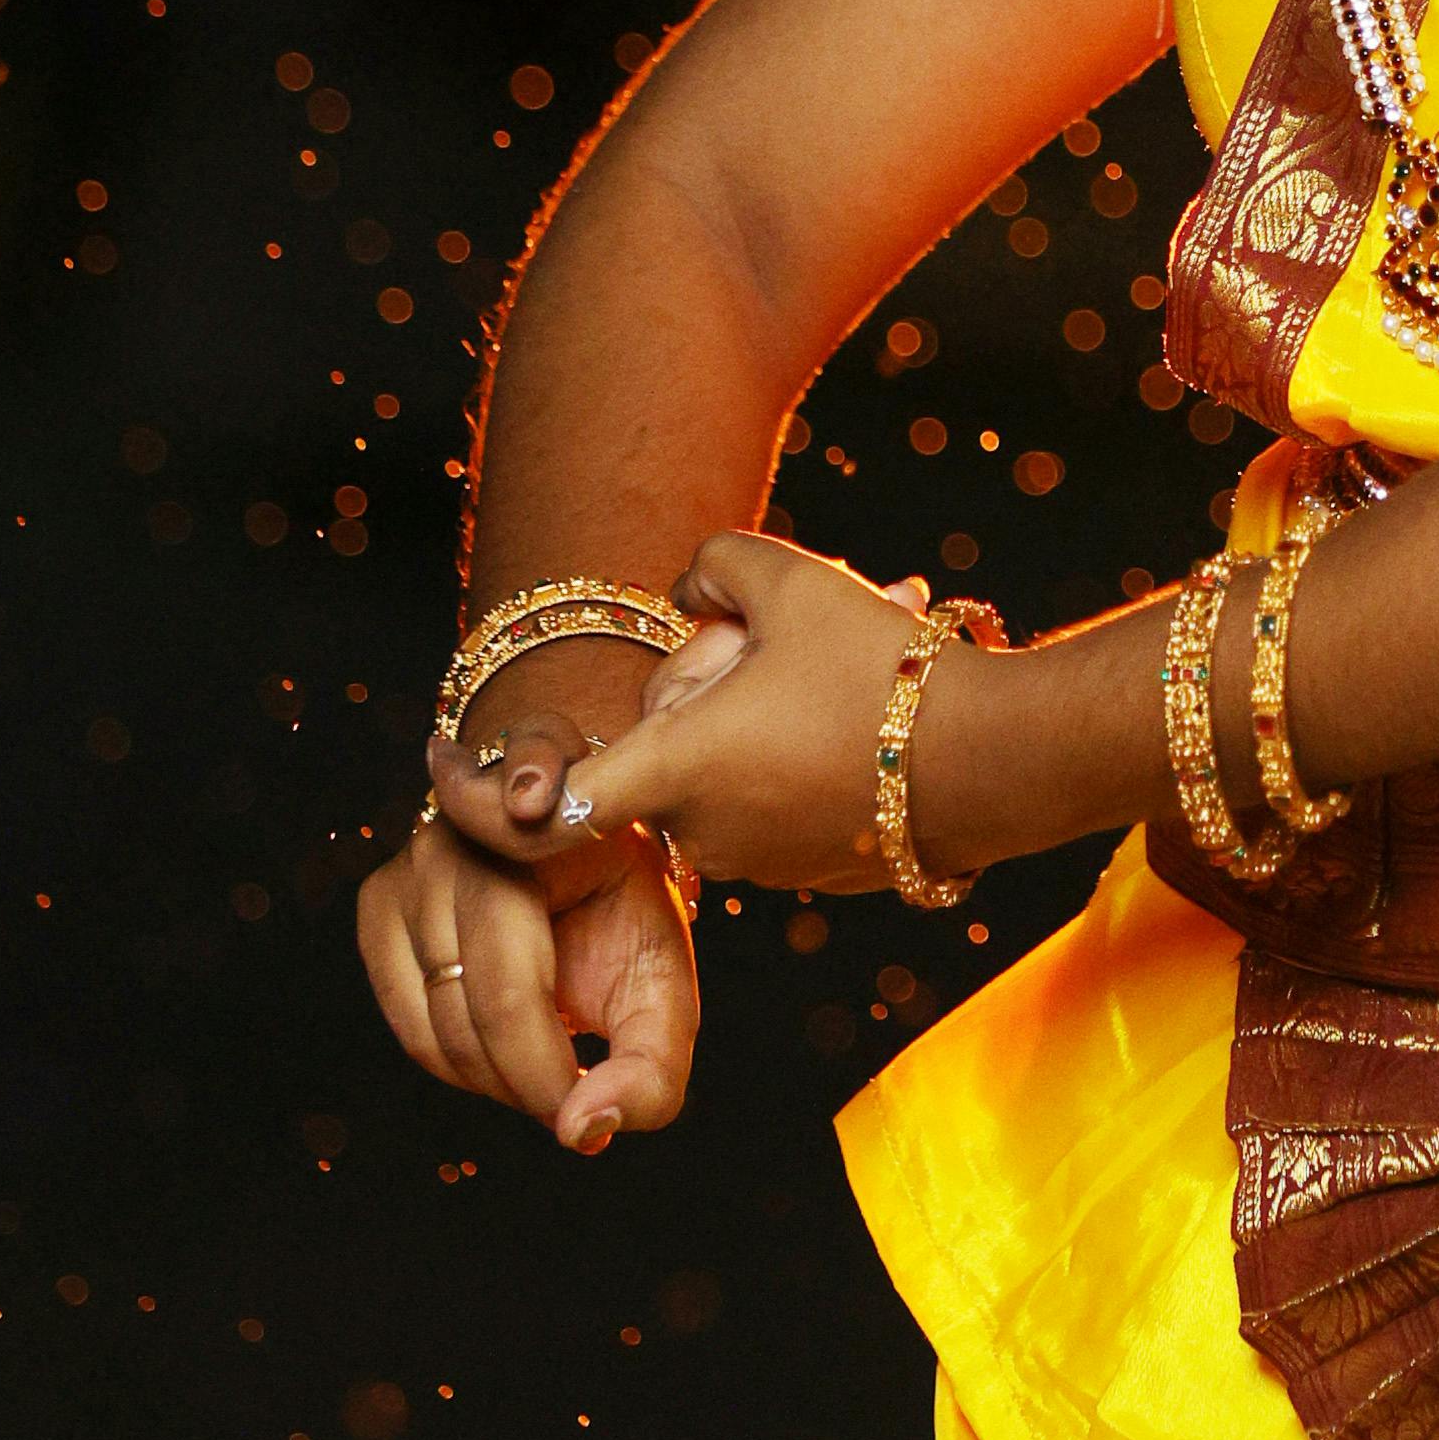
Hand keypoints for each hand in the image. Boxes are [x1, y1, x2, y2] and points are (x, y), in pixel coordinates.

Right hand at [356, 803, 700, 1151]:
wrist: (594, 863)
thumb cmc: (630, 917)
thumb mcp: (664, 985)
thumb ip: (650, 1067)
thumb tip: (581, 1133)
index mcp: (532, 844)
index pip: (509, 993)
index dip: (542, 1077)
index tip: (586, 1121)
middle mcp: (453, 844)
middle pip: (466, 1018)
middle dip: (525, 1084)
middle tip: (575, 1098)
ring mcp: (406, 872)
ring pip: (430, 1033)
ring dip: (494, 1079)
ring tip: (548, 1067)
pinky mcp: (381, 905)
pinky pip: (405, 1023)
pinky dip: (457, 1060)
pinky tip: (507, 1043)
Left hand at [441, 528, 932, 896]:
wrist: (1006, 758)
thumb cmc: (890, 670)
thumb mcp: (789, 578)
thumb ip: (713, 567)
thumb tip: (691, 590)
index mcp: (675, 770)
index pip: (544, 803)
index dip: (475, 787)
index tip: (433, 755)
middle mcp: (706, 834)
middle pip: (657, 758)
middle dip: (695, 698)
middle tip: (765, 644)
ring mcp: (766, 863)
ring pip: (722, 779)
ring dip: (751, 726)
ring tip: (840, 667)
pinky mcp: (824, 872)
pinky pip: (779, 803)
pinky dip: (799, 761)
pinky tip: (870, 714)